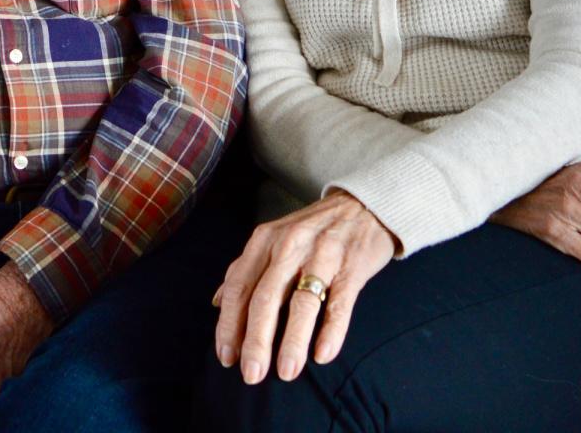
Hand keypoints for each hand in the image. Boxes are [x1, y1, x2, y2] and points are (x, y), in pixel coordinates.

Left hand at [212, 191, 393, 386]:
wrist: (363, 206)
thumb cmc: (312, 230)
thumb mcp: (272, 239)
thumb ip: (245, 269)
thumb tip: (217, 304)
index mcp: (264, 241)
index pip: (239, 286)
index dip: (229, 324)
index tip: (225, 357)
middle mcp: (289, 246)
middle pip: (266, 298)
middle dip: (256, 340)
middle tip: (251, 375)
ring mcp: (322, 256)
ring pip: (302, 302)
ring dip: (292, 341)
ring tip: (286, 372)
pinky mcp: (352, 267)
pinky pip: (340, 303)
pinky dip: (331, 330)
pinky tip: (323, 355)